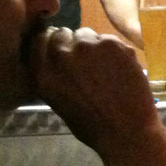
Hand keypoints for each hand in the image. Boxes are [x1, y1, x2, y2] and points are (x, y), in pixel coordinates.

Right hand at [29, 27, 160, 153]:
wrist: (126, 131)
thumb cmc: (91, 126)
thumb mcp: (59, 102)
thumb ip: (53, 76)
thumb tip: (56, 59)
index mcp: (43, 73)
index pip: (39, 41)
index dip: (50, 44)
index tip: (58, 50)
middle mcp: (61, 54)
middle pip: (62, 34)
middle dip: (71, 44)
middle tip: (84, 61)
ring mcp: (87, 46)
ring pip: (86, 34)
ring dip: (91, 46)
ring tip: (103, 67)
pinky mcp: (112, 43)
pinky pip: (107, 39)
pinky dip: (112, 51)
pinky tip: (119, 68)